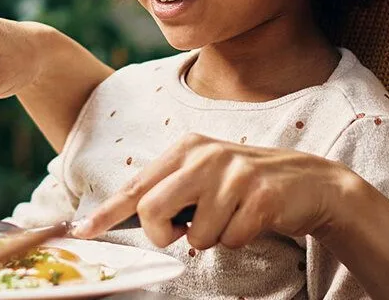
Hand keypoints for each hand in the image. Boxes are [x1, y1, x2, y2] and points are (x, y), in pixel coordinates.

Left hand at [72, 133, 359, 249]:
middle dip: (163, 234)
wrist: (306, 180)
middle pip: (152, 211)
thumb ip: (169, 187)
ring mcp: (235, 174)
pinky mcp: (260, 196)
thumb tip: (127, 214)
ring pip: (195, 236)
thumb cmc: (244, 182)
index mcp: (188, 148)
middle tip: (185, 230)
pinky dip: (239, 239)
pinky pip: (231, 240)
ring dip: (212, 237)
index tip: (81, 231)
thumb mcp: (204, 173)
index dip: (106, 212)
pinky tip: (253, 218)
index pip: (137, 185)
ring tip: (232, 215)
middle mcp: (207, 155)